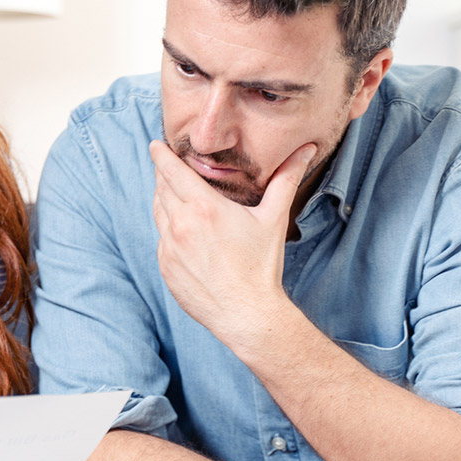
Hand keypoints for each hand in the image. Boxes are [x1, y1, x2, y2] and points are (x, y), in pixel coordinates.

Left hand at [148, 139, 315, 351]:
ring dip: (164, 201)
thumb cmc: (261, 266)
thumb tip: (304, 149)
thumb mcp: (274, 218)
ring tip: (174, 195)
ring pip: (158, 214)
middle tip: (167, 167)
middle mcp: (180, 225)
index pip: (171, 171)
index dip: (161, 155)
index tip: (155, 145)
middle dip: (163, 176)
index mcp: (203, 207)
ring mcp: (169, 248)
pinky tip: (184, 233)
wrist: (246, 314)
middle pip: (161, 190)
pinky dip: (169, 231)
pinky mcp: (166, 268)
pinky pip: (162, 241)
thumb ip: (286, 179)